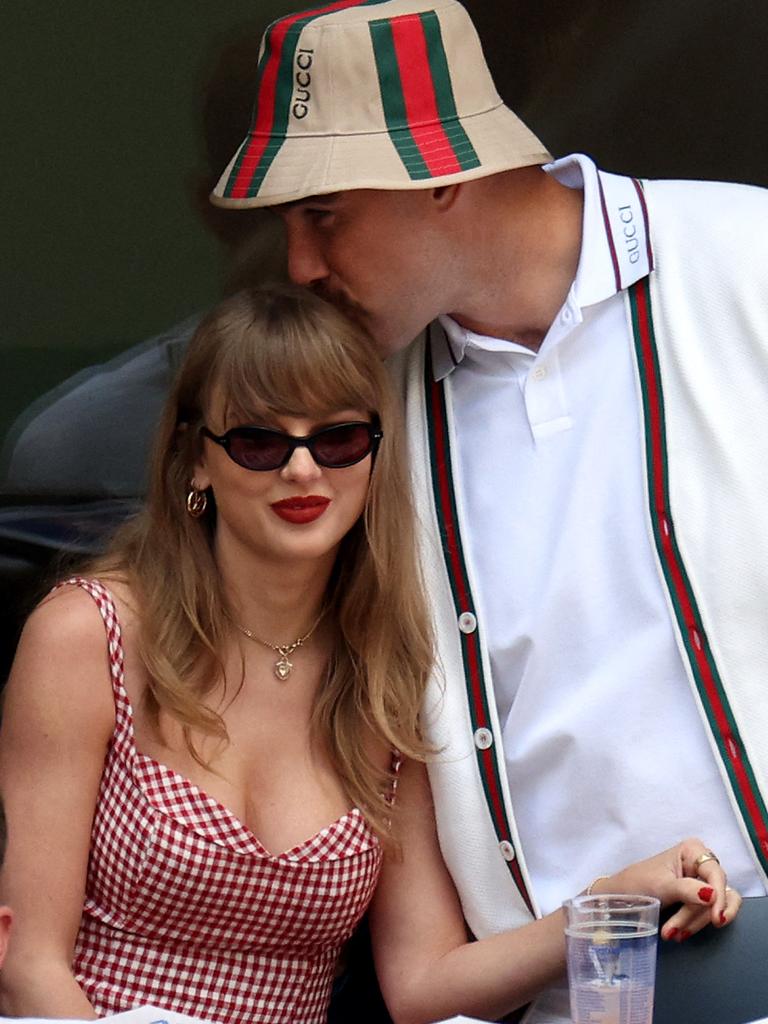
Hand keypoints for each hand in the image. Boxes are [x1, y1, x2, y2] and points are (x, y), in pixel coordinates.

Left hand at [597, 838, 741, 941]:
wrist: (621, 896)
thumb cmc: (638, 883)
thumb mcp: (662, 886)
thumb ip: (687, 890)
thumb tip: (713, 895)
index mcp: (693, 850)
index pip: (716, 875)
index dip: (720, 897)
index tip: (715, 919)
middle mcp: (700, 863)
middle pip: (717, 893)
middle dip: (696, 915)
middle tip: (676, 931)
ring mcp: (700, 881)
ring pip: (714, 906)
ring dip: (694, 923)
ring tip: (672, 934)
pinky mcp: (698, 898)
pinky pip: (707, 913)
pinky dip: (695, 924)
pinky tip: (680, 933)